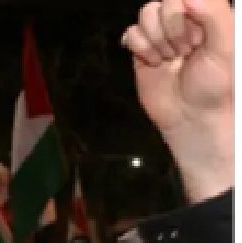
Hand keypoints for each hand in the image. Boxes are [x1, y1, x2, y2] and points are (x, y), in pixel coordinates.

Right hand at [122, 0, 232, 200]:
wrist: (191, 116)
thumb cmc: (214, 83)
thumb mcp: (225, 46)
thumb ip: (213, 14)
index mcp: (206, 16)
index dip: (185, 16)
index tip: (197, 40)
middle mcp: (183, 21)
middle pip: (162, 3)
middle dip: (171, 30)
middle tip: (184, 52)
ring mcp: (160, 35)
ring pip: (145, 14)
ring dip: (156, 40)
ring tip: (169, 58)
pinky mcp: (141, 50)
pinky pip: (131, 33)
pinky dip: (141, 49)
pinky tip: (154, 63)